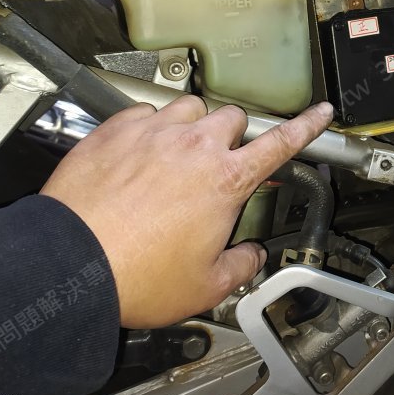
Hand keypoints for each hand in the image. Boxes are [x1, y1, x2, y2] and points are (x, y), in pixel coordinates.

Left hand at [40, 96, 333, 327]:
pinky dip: (149, 128)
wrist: (72, 264)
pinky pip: (144, 113)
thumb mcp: (206, 286)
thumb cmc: (138, 274)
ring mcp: (154, 132)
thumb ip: (241, 265)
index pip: (282, 143)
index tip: (320, 113)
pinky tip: (140, 153)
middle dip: (233, 137)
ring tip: (178, 153)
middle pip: (233, 119)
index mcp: (226, 180)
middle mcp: (194, 146)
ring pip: (189, 109)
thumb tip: (250, 256)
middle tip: (219, 162)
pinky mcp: (116, 130)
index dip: (307, 126)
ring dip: (192, 127)